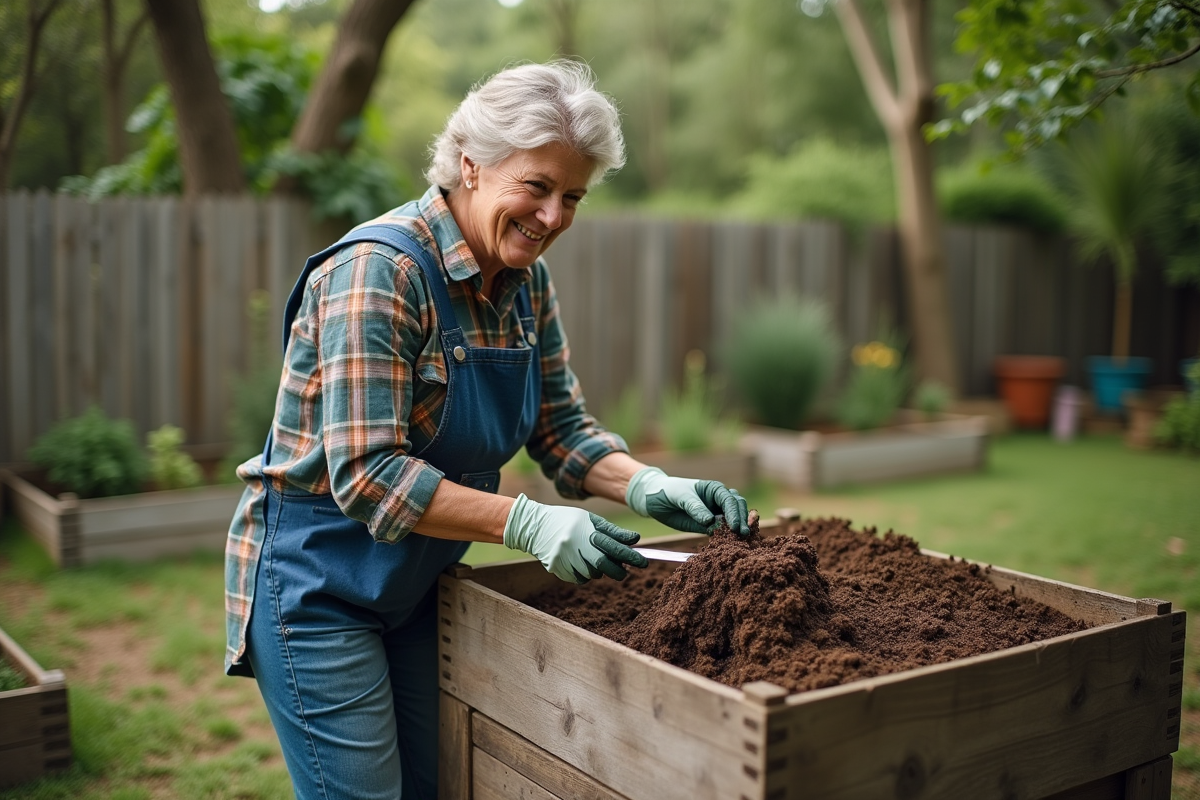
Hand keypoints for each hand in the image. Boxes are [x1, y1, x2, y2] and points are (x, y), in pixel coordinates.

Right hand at [503, 494, 648, 583]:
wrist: (534, 526)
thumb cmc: (567, 520)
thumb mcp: (590, 520)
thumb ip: (612, 531)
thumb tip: (634, 540)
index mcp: (585, 532)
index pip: (614, 548)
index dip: (631, 557)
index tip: (644, 562)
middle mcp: (575, 546)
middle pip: (605, 567)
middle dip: (618, 571)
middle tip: (623, 570)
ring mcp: (565, 560)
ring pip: (592, 574)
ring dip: (599, 570)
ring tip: (592, 558)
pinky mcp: (558, 570)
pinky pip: (579, 578)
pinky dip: (584, 574)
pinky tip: (579, 562)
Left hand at [625, 467, 749, 535]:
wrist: (654, 499)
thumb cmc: (668, 491)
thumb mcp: (680, 496)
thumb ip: (695, 507)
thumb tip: (711, 521)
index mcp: (714, 489)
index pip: (729, 500)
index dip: (734, 513)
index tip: (734, 526)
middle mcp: (719, 500)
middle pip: (738, 508)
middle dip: (742, 520)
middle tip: (743, 534)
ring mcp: (715, 513)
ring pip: (734, 518)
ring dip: (740, 527)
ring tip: (744, 539)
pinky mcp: (709, 526)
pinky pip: (722, 531)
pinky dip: (730, 535)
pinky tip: (735, 542)